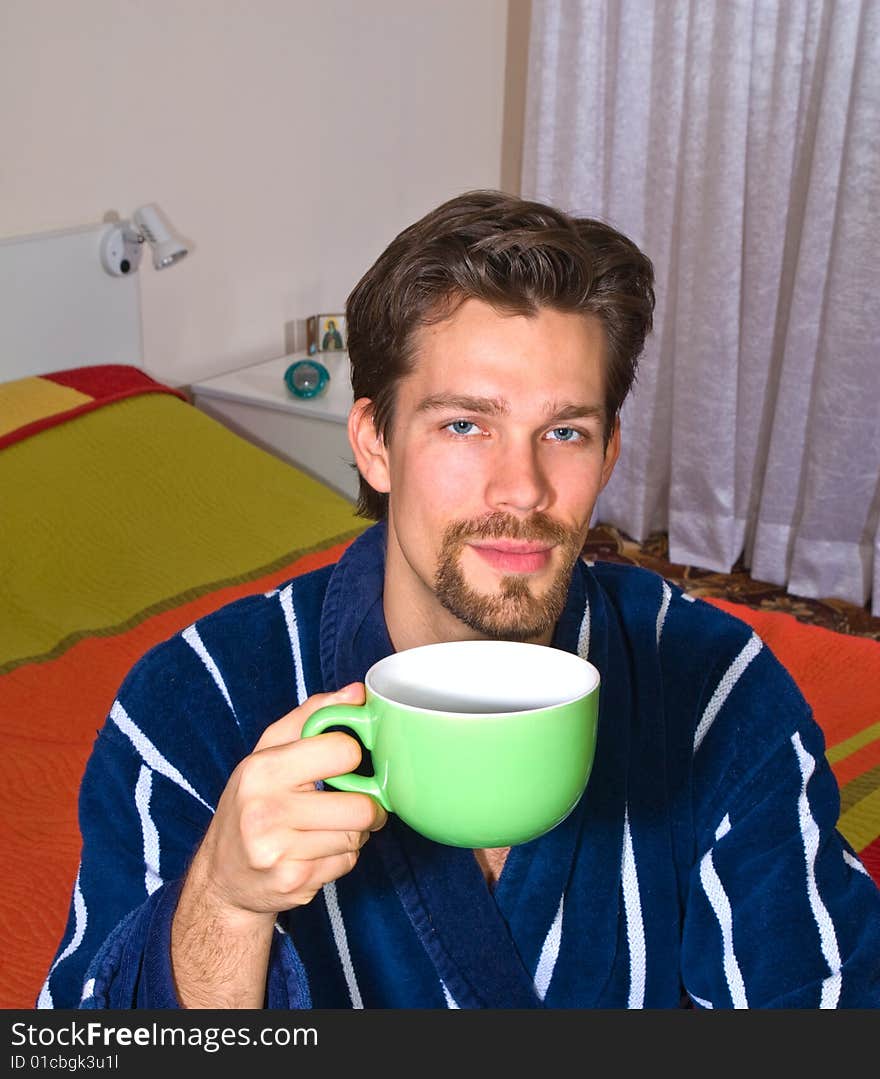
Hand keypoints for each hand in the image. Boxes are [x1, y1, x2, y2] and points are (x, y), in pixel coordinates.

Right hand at [182, 682, 387, 924]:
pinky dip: (342, 857)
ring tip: (329, 827)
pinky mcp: (294, 883)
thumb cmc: (251, 803)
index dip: (352, 756)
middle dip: (365, 806)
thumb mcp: (269, 751)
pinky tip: (318, 851)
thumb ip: (312, 716)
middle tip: (353, 803)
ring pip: (357, 837)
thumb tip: (357, 693)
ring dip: (354, 833)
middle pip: (360, 806)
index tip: (343, 763)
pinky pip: (347, 863)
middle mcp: (266, 812)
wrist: (223, 877)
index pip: (342, 751)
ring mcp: (279, 853)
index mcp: (262, 770)